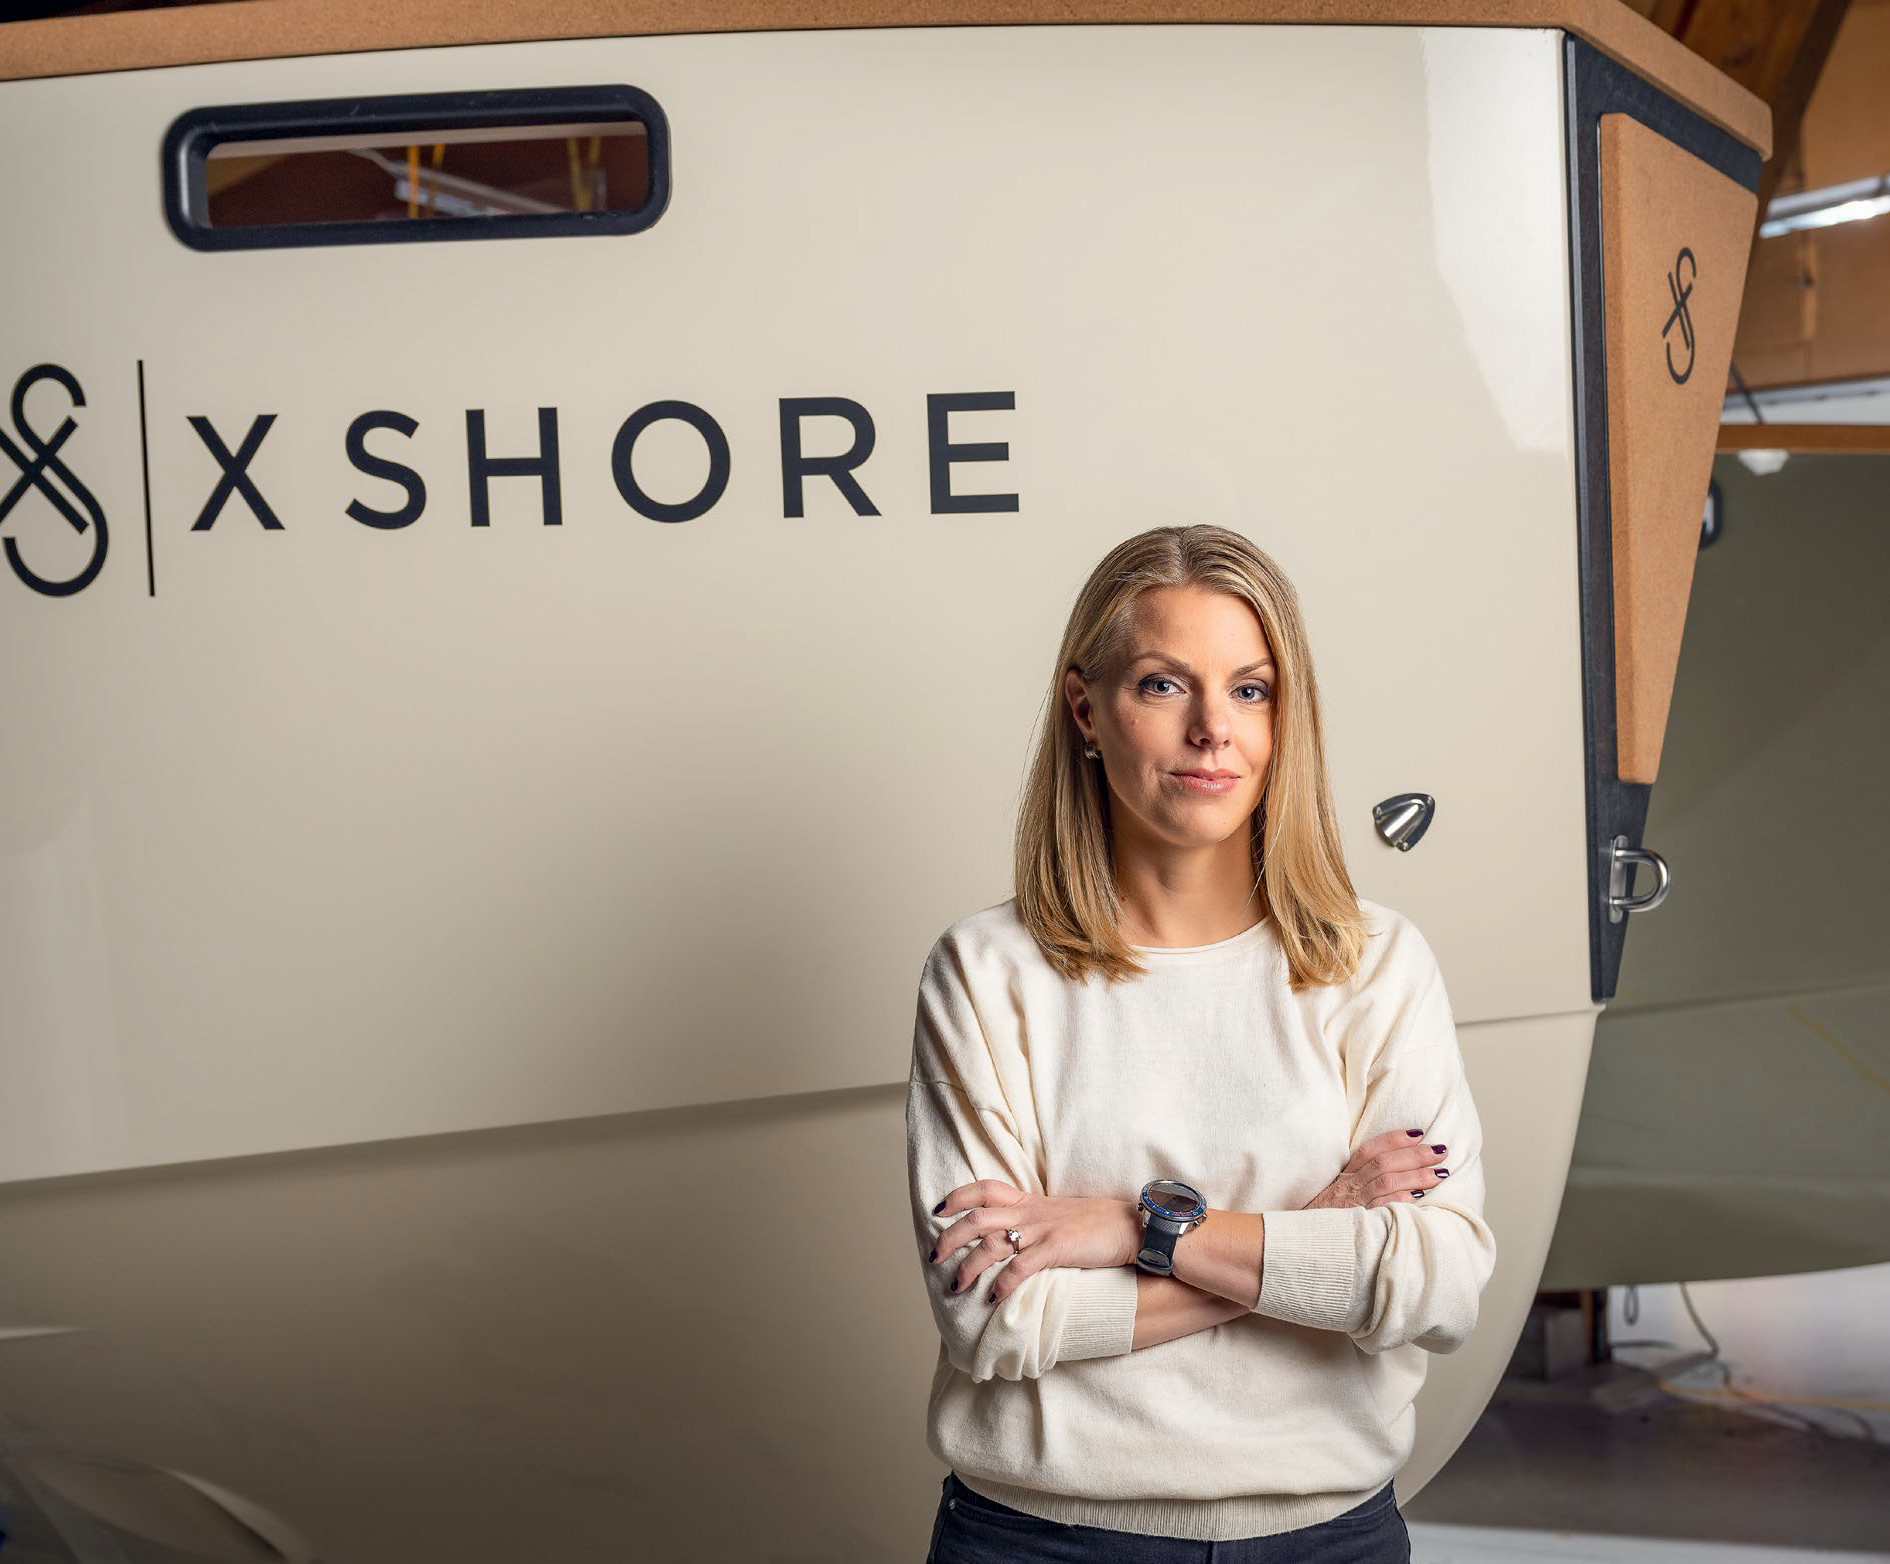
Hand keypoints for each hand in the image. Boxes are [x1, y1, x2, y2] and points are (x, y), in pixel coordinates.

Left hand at [928, 1180, 1141, 1303]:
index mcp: (1029, 1201)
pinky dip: (1002, 1284)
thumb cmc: (1095, 1224)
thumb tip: (1011, 1237)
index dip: (958, 1196)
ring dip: (969, 1266)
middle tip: (934, 1256)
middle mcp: (1030, 1212)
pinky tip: (992, 1298)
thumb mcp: (1057, 1215)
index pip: (985, 1189)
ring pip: (992, 1243)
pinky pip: (1021, 1267)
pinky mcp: (1057, 1248)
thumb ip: (1033, 1221)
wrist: (1130, 1225)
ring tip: (956, 1286)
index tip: (938, 1209)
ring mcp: (1043, 1229)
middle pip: (978, 1217)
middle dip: (951, 1237)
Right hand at [1303, 1128, 1449, 1209]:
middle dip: (1414, 1155)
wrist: (1301, 1242)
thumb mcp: (1336, 1194)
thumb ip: (1358, 1181)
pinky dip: (1399, 1201)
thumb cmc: (1323, 1219)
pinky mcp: (1356, 1223)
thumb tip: (1394, 1170)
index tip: (1418, 1133)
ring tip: (1439, 1174)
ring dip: (1415, 1177)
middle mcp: (1347, 1187)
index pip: (1369, 1150)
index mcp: (1344, 1176)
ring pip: (1385, 1183)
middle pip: (1383, 1164)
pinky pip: (1380, 1208)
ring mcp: (1352, 1205)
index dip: (1393, 1139)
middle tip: (1440, 1151)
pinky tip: (1418, 1199)